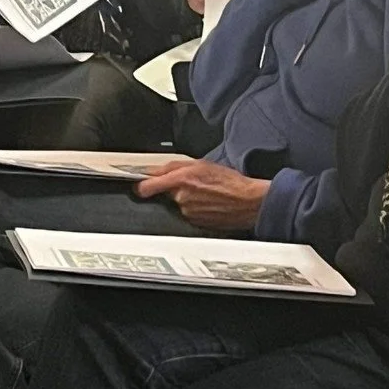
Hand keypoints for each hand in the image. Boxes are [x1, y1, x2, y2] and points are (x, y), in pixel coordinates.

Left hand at [136, 160, 270, 230]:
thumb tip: (153, 171)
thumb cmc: (230, 182)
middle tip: (192, 184)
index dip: (141, 186)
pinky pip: (188, 215)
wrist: (249, 202)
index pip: (146, 187)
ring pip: (177, 205)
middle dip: (173, 189)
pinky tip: (209, 204)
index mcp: (180, 180)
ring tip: (205, 194)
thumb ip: (173, 167)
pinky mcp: (195, 224)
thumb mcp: (201, 164)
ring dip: (186, 199)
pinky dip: (195, 209)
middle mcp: (181, 199)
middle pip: (165, 195)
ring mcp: (187, 213)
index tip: (140, 185)